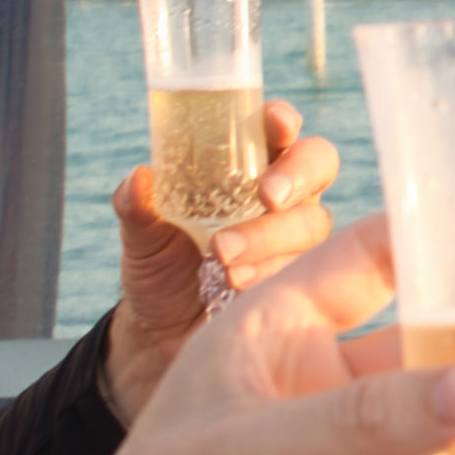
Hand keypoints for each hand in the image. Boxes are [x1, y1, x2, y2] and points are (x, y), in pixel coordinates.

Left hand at [100, 98, 339, 417]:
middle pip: (317, 166)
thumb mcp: (141, 236)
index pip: (278, 129)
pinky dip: (270, 273)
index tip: (273, 123)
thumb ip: (136, 205)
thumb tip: (140, 179)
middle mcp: (283, 196)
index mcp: (248, 164)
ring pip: (310, 223)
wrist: (164, 333)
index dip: (282, 121)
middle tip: (265, 196)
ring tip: (222, 255)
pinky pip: (306, 269)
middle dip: (296, 176)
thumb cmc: (159, 267)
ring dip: (269, 236)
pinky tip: (237, 284)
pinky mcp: (304, 279)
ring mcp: (298, 238)